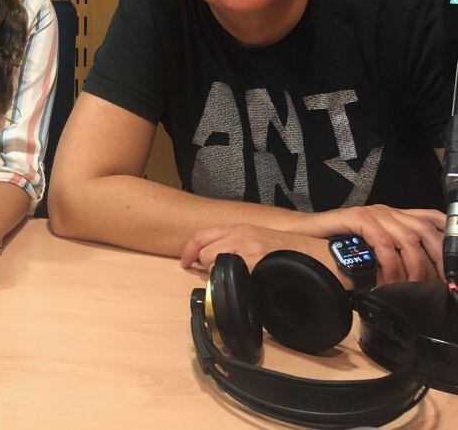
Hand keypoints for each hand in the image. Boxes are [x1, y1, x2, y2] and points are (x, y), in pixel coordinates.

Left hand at [181, 222, 440, 286]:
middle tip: (231, 276)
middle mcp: (242, 234)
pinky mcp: (257, 263)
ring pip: (216, 266)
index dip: (189, 250)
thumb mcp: (267, 241)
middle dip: (213, 268)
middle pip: (206, 254)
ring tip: (246, 280)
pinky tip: (251, 287)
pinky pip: (232, 277)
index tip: (184, 262)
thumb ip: (244, 246)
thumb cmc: (301, 252)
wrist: (328, 257)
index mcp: (243, 227)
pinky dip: (236, 285)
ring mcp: (248, 249)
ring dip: (224, 277)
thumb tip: (226, 263)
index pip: (203, 235)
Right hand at [292, 205, 444, 282]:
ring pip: (408, 239)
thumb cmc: (337, 243)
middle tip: (437, 287)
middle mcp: (388, 211)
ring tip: (408, 289)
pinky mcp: (358, 217)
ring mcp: (374, 213)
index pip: (432, 218)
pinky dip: (389, 264)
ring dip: (412, 268)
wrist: (303, 232)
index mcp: (396, 215)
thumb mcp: (372, 248)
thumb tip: (420, 281)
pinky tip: (386, 280)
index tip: (453, 268)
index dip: (448, 237)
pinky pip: (383, 242)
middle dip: (435, 261)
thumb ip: (393, 254)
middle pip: (426, 231)